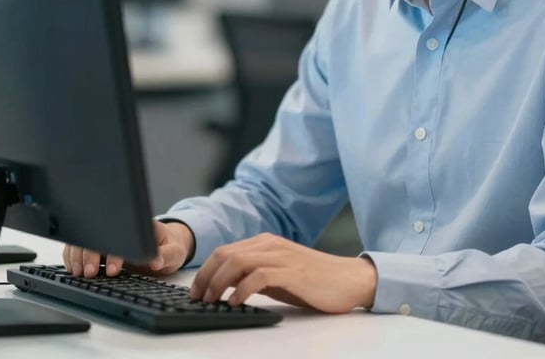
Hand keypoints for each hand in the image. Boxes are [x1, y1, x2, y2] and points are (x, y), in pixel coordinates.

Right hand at [62, 219, 194, 277]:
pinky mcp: (99, 245)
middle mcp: (119, 228)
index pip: (121, 234)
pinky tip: (74, 269)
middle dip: (90, 254)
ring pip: (85, 240)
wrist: (165, 245)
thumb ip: (166, 256)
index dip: (114, 252)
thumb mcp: (175, 252)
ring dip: (78, 255)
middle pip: (98, 235)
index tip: (113, 269)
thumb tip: (157, 261)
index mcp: (138, 226)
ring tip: (79, 273)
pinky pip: (80, 247)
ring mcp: (107, 236)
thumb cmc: (169, 247)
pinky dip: (73, 257)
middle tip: (90, 273)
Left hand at [188, 232, 376, 312]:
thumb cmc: (313, 281)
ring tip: (211, 301)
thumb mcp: (278, 276)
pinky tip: (235, 302)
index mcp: (266, 243)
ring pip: (238, 261)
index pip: (225, 251)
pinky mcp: (292, 271)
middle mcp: (271, 244)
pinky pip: (259, 276)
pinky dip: (242, 288)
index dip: (205, 271)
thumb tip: (226, 286)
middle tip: (197, 299)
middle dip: (206, 277)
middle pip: (226, 254)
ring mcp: (282, 256)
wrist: (349, 280)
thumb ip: (254, 275)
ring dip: (219, 282)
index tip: (195, 292)